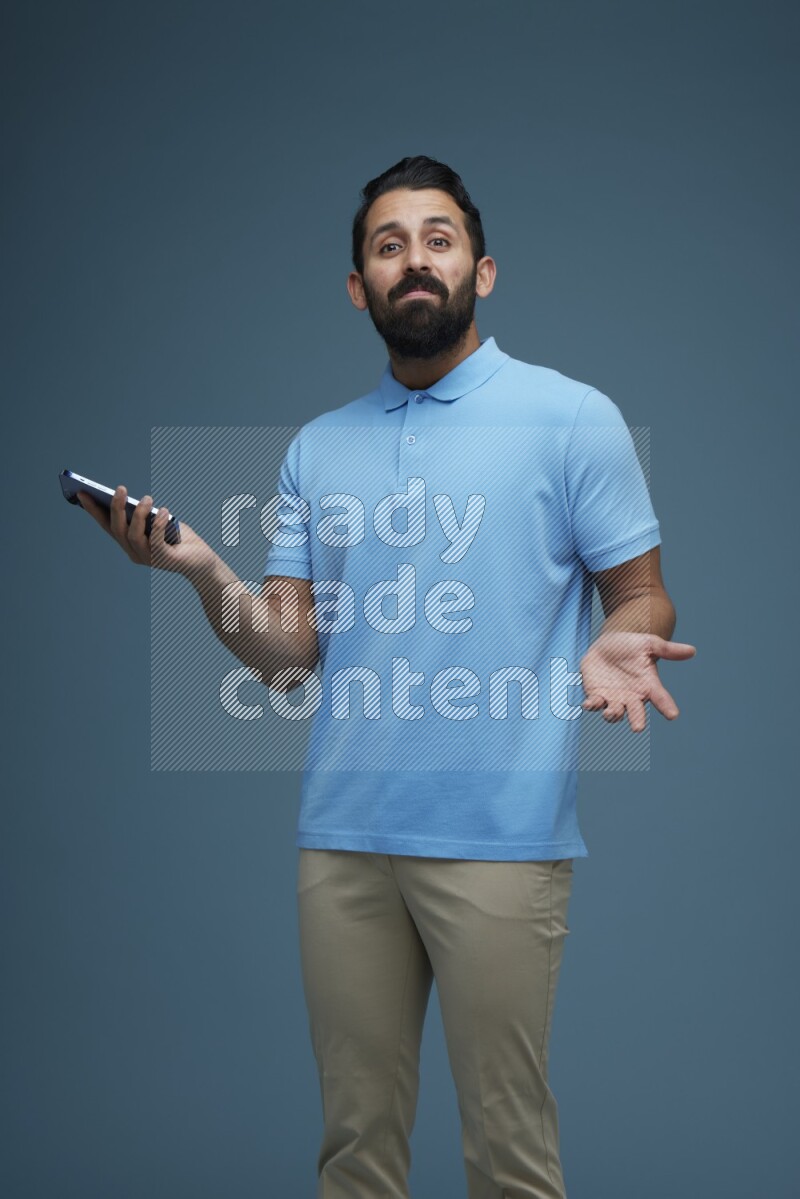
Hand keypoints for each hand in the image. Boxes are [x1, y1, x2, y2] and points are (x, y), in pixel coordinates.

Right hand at [77, 485, 213, 576]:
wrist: (202, 562)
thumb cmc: (180, 538)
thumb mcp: (161, 522)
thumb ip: (147, 515)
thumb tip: (136, 502)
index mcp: (130, 543)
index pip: (107, 526)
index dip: (93, 510)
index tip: (81, 493)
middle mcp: (135, 552)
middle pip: (117, 530)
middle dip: (116, 508)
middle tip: (120, 488)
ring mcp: (148, 558)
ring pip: (133, 535)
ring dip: (139, 515)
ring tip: (148, 499)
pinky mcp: (164, 560)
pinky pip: (156, 541)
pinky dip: (159, 524)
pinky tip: (165, 511)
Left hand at [579, 630, 695, 732]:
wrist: (608, 643)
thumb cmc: (631, 646)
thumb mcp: (649, 644)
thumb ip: (668, 649)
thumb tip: (692, 650)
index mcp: (648, 686)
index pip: (660, 698)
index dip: (667, 707)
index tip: (673, 715)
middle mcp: (632, 697)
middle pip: (636, 713)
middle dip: (636, 720)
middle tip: (637, 727)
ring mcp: (613, 698)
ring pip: (614, 713)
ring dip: (612, 714)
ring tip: (611, 712)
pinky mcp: (596, 694)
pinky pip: (593, 704)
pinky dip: (591, 705)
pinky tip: (588, 704)